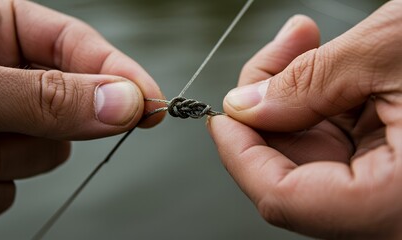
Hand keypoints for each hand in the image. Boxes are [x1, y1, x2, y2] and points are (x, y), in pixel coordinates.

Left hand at [0, 0, 162, 219]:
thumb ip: (46, 96)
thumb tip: (124, 103)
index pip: (75, 43)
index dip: (119, 72)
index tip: (154, 104)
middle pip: (66, 106)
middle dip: (43, 129)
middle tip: (12, 129)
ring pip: (42, 154)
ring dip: (4, 163)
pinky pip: (5, 191)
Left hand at [209, 1, 401, 238]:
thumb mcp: (394, 49)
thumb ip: (308, 82)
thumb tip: (245, 107)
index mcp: (400, 203)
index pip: (282, 199)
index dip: (240, 152)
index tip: (225, 111)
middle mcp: (397, 212)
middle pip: (292, 172)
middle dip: (270, 105)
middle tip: (281, 49)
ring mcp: (396, 191)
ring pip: (313, 154)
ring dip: (298, 94)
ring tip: (305, 41)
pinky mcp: (398, 168)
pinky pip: (341, 143)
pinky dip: (326, 101)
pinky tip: (332, 63)